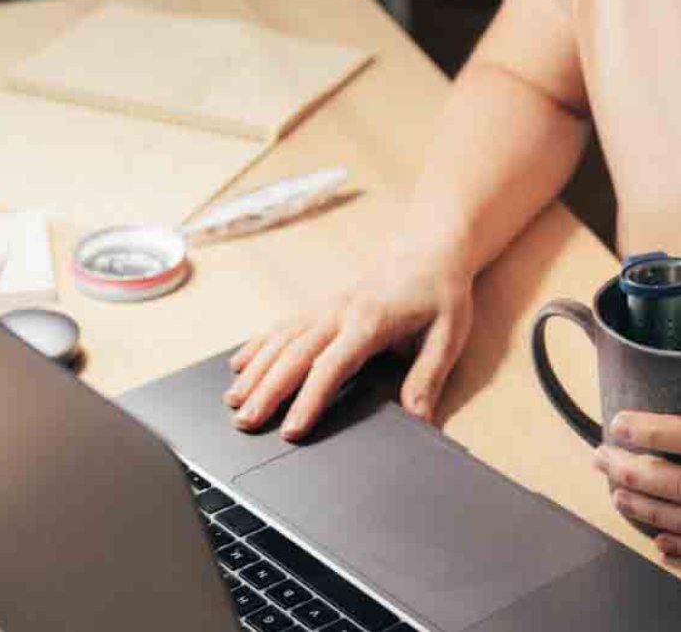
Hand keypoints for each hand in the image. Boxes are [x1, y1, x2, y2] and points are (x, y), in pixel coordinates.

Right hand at [225, 262, 475, 441]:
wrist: (429, 252)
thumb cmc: (439, 295)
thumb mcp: (447, 337)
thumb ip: (428, 378)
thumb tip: (419, 420)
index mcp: (370, 322)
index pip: (331, 366)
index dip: (309, 399)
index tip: (292, 429)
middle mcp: (340, 313)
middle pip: (294, 354)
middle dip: (267, 390)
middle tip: (245, 423)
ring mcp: (326, 307)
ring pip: (281, 339)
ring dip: (255, 370)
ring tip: (233, 401)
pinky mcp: (321, 307)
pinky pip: (283, 326)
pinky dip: (258, 345)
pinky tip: (239, 365)